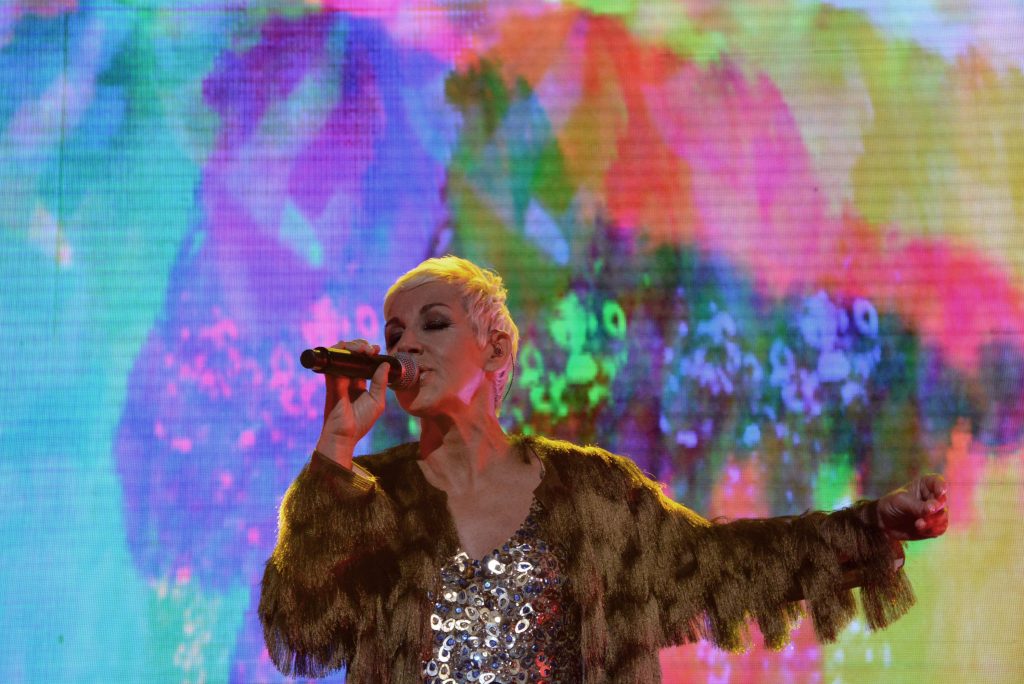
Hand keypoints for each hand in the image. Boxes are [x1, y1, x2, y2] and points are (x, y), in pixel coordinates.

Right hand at [315, 338, 389, 467]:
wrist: (344, 435)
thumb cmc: (361, 422)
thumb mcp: (377, 402)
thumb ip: (380, 383)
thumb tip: (385, 364)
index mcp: (360, 384)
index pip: (363, 362)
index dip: (370, 353)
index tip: (378, 350)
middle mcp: (348, 378)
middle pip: (352, 354)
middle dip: (361, 345)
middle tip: (372, 349)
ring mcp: (338, 378)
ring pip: (342, 353)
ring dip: (352, 345)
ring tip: (363, 348)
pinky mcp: (331, 380)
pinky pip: (332, 360)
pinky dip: (339, 351)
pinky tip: (350, 349)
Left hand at [876, 474, 948, 540]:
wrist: (884, 522)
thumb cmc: (891, 505)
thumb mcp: (901, 502)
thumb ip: (918, 506)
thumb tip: (934, 508)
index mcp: (925, 485)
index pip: (938, 482)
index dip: (941, 487)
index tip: (940, 493)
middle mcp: (933, 498)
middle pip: (942, 502)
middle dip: (935, 510)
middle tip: (924, 515)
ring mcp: (934, 512)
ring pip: (943, 517)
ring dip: (933, 522)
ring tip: (918, 524)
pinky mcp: (934, 526)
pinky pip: (940, 528)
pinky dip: (932, 530)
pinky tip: (920, 530)